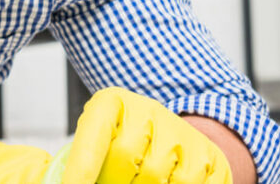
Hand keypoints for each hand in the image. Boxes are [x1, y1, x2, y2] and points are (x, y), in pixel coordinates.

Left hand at [63, 87, 231, 183]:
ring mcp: (181, 132)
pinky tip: (164, 183)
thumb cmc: (120, 143)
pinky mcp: (210, 156)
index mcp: (111, 103)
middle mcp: (148, 110)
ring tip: (136, 181)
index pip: (93, 139)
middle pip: (125, 158)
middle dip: (113, 181)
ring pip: (157, 176)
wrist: (169, 136)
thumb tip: (69, 180)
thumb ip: (84, 157)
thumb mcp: (97, 141)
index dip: (81, 169)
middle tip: (110, 183)